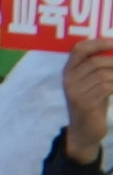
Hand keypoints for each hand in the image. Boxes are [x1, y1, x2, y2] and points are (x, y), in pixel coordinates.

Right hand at [66, 39, 112, 164]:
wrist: (84, 131)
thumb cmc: (92, 105)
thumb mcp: (91, 85)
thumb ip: (98, 70)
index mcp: (68, 71)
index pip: (79, 49)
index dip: (97, 43)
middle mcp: (69, 79)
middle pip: (95, 62)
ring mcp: (75, 92)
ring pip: (103, 75)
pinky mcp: (85, 103)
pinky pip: (106, 88)